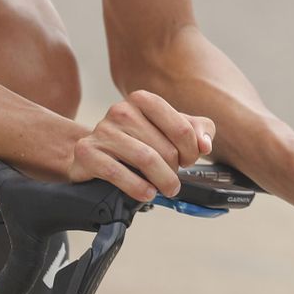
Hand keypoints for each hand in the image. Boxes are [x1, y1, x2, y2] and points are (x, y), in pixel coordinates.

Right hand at [68, 90, 213, 203]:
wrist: (91, 152)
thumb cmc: (135, 141)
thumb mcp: (168, 129)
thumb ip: (196, 130)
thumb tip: (205, 145)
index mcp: (143, 100)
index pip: (182, 128)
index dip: (191, 152)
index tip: (188, 161)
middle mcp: (121, 110)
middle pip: (166, 148)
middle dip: (175, 170)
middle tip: (173, 179)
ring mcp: (103, 130)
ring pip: (146, 160)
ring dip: (162, 181)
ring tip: (165, 189)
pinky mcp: (88, 152)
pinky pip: (118, 173)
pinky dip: (138, 188)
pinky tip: (146, 193)